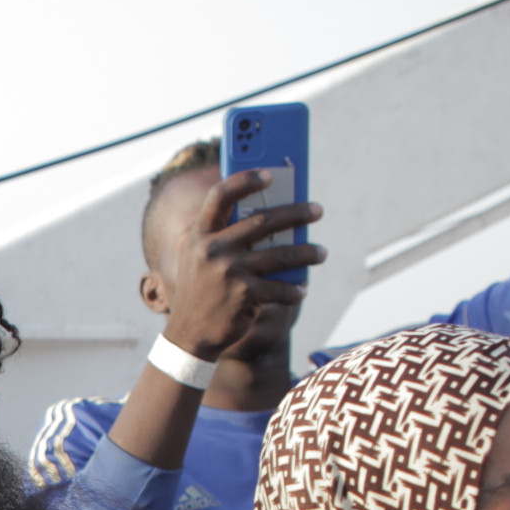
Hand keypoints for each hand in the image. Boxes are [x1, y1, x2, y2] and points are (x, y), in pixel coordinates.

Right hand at [157, 171, 325, 360]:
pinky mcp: (245, 295)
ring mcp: (229, 272)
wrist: (189, 335)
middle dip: (296, 213)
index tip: (270, 175)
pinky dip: (294, 290)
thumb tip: (273, 217)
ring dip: (308, 253)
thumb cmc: (202, 291)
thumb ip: (222, 236)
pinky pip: (281, 287)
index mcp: (200, 235)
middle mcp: (213, 250)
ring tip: (320, 253)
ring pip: (282, 255)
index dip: (245, 180)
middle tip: (316, 210)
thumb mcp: (199, 259)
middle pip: (263, 221)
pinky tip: (301, 290)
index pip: (221, 196)